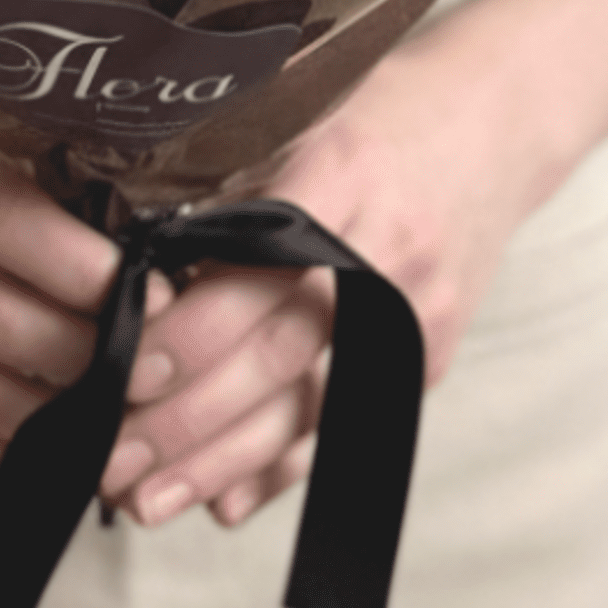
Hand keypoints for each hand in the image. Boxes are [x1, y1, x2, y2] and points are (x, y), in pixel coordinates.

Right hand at [0, 35, 172, 471]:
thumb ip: (37, 166)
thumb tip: (150, 239)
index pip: (5, 223)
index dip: (86, 270)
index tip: (159, 287)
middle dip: (89, 354)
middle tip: (161, 362)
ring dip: (55, 413)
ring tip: (126, 410)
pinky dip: (6, 443)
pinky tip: (64, 446)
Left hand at [100, 30, 560, 526]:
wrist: (497, 123)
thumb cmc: (378, 107)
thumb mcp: (301, 111)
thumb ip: (230, 181)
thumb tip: (130, 258)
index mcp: (340, 171)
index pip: (260, 267)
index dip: (192, 328)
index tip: (123, 365)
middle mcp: (382, 249)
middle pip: (282, 350)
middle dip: (189, 416)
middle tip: (109, 455)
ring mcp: (413, 309)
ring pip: (312, 404)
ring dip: (225, 462)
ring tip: (148, 500)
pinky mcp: (426, 352)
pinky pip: (348, 420)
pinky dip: (285, 467)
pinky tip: (225, 500)